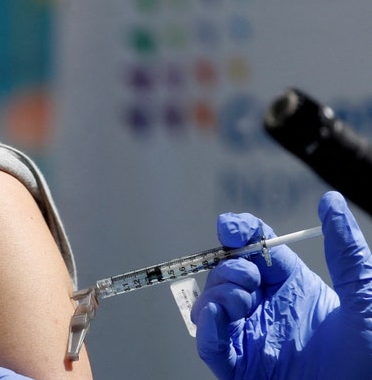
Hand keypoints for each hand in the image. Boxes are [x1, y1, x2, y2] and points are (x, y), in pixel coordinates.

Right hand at [192, 191, 371, 378]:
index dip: (238, 232)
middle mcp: (266, 307)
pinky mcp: (242, 367)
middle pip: (225, 272)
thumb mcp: (365, 292)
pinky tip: (218, 316)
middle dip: (229, 267)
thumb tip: (330, 199)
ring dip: (218, 294)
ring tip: (243, 302)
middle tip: (250, 278)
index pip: (253, 248)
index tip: (230, 226)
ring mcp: (251, 336)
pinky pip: (210, 344)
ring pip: (211, 304)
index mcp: (290, 285)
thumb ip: (346, 248)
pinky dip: (207, 327)